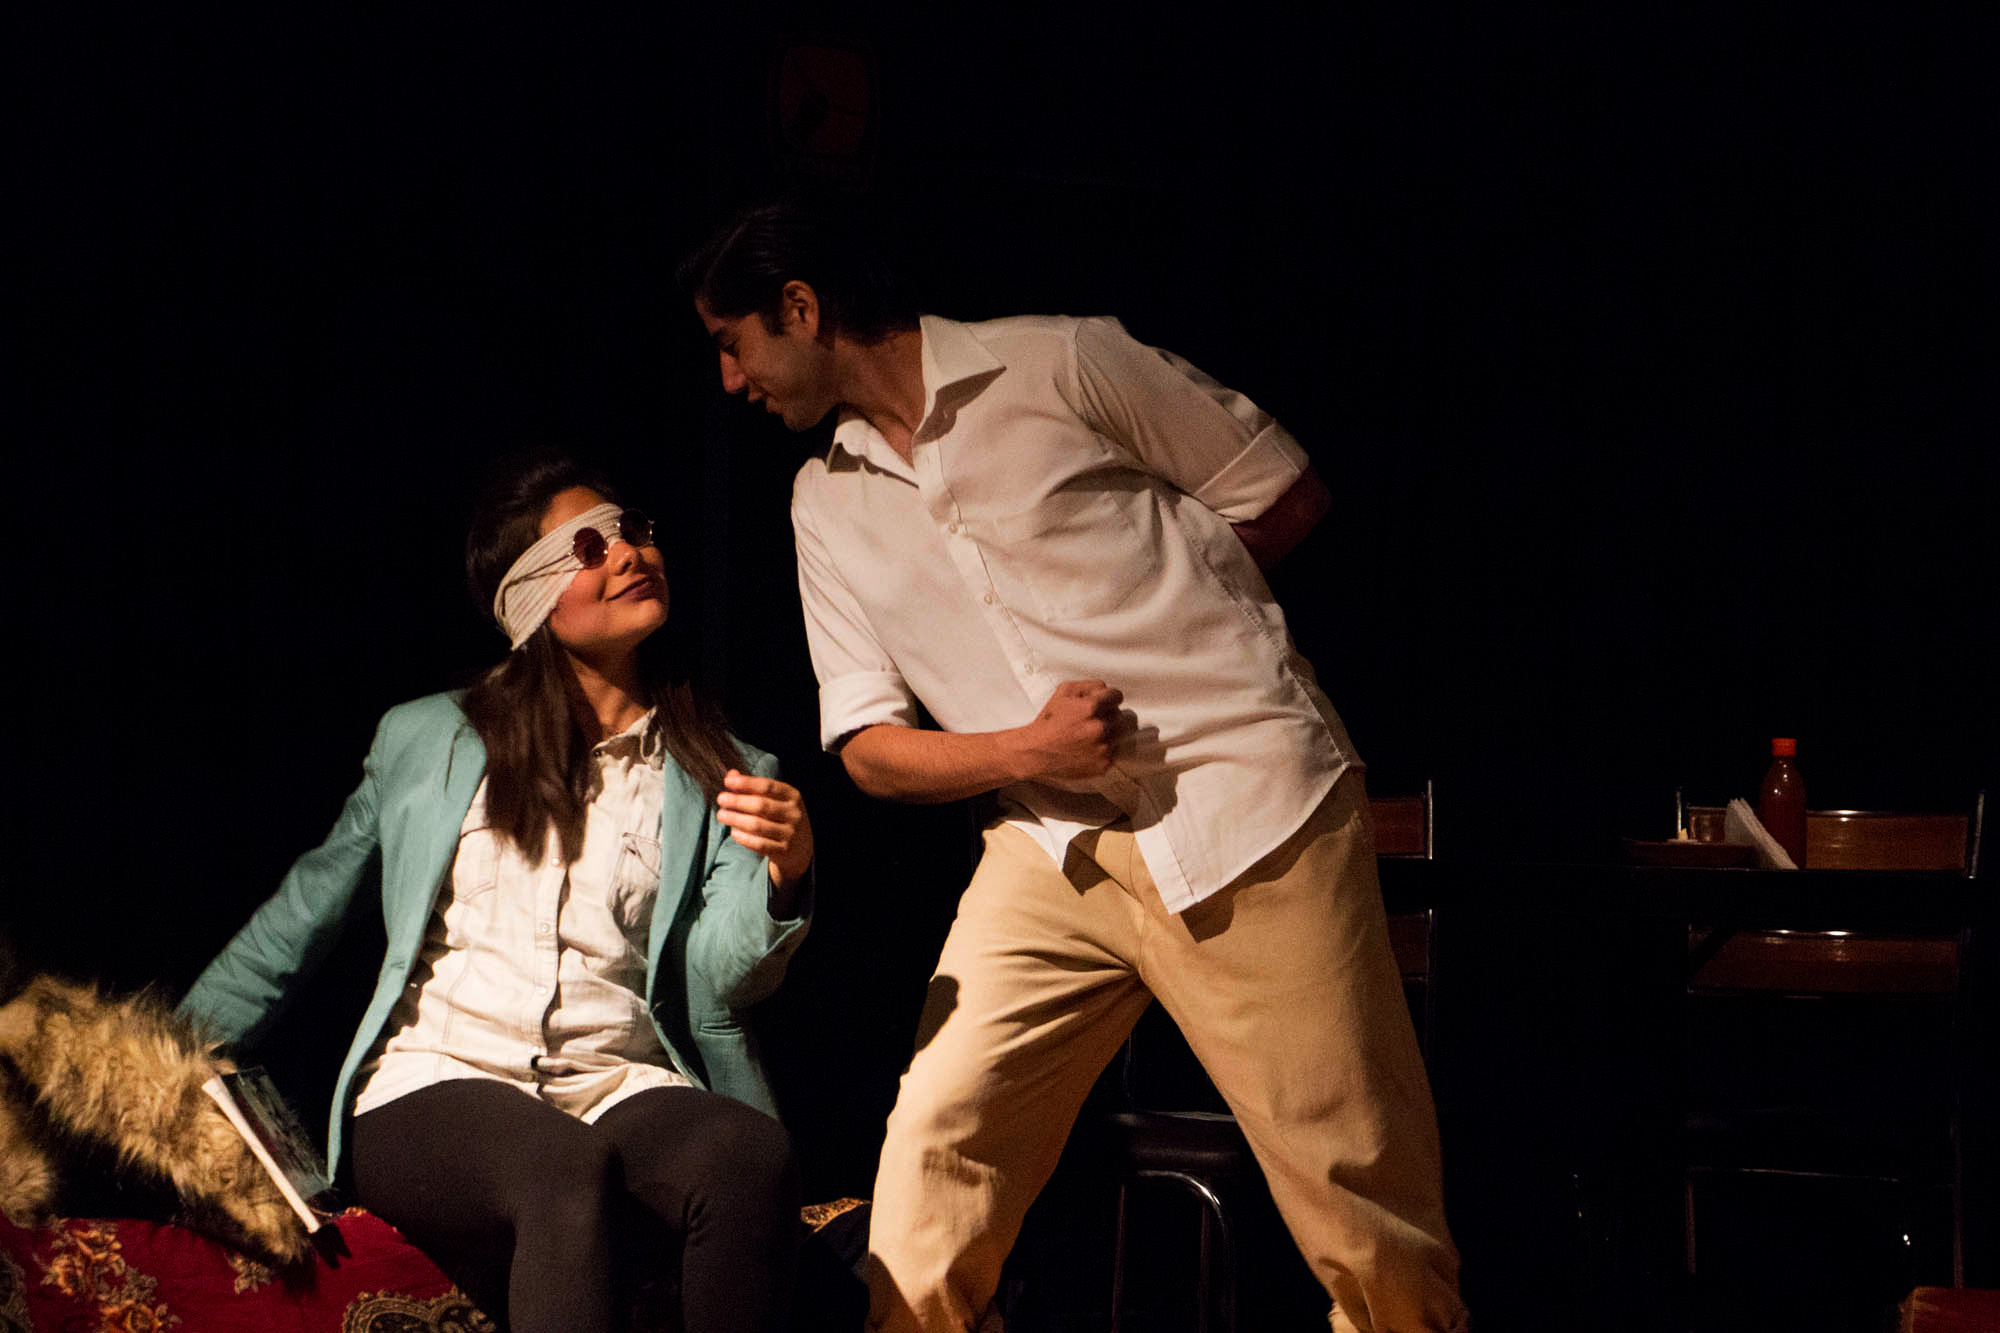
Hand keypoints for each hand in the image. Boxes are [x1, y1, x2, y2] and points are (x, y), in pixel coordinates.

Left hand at [716, 770, 814, 887]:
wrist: (802, 848)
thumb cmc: (782, 817)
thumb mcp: (775, 800)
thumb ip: (753, 787)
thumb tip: (731, 775)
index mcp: (792, 796)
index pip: (767, 786)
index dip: (746, 783)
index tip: (727, 781)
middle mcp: (793, 813)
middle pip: (761, 805)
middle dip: (738, 801)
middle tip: (721, 799)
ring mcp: (790, 833)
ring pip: (758, 825)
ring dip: (736, 819)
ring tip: (721, 815)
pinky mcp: (783, 850)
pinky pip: (759, 844)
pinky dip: (744, 838)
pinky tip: (733, 832)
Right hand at [1014, 679, 1124, 780]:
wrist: (1036, 753)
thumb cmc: (1049, 722)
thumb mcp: (1064, 692)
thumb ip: (1090, 686)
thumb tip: (1106, 690)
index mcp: (1092, 708)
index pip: (1118, 696)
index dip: (1110, 698)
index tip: (1105, 704)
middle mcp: (1100, 728)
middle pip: (1123, 717)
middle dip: (1110, 716)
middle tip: (1095, 721)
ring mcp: (1103, 748)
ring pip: (1121, 735)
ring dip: (1110, 734)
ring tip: (1092, 735)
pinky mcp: (1104, 765)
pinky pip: (1115, 753)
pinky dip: (1105, 750)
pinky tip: (1089, 749)